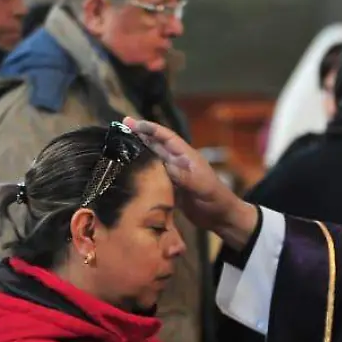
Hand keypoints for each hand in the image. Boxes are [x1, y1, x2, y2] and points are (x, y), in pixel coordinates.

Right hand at [123, 116, 257, 248]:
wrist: (221, 218)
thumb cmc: (215, 199)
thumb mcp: (200, 186)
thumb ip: (183, 175)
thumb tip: (162, 165)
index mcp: (187, 156)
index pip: (166, 137)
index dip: (150, 129)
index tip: (132, 123)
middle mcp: (178, 162)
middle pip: (156, 145)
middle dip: (139, 136)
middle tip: (120, 128)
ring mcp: (174, 175)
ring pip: (153, 159)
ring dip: (138, 152)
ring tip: (119, 146)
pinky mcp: (171, 188)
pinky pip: (154, 177)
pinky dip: (142, 172)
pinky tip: (129, 172)